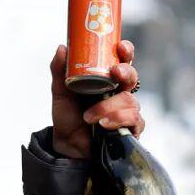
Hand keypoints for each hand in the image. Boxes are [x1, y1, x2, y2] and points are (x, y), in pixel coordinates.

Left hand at [50, 40, 143, 158]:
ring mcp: (127, 111)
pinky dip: (117, 120)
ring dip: (108, 107)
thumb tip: (62, 48)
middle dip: (126, 72)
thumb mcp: (61, 93)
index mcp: (106, 81)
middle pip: (132, 77)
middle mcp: (119, 93)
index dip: (126, 52)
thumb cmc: (68, 118)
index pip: (122, 61)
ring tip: (89, 116)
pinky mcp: (131, 128)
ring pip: (130, 100)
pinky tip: (103, 125)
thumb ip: (60, 71)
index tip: (121, 46)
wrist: (67, 147)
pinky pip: (133, 120)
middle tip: (115, 72)